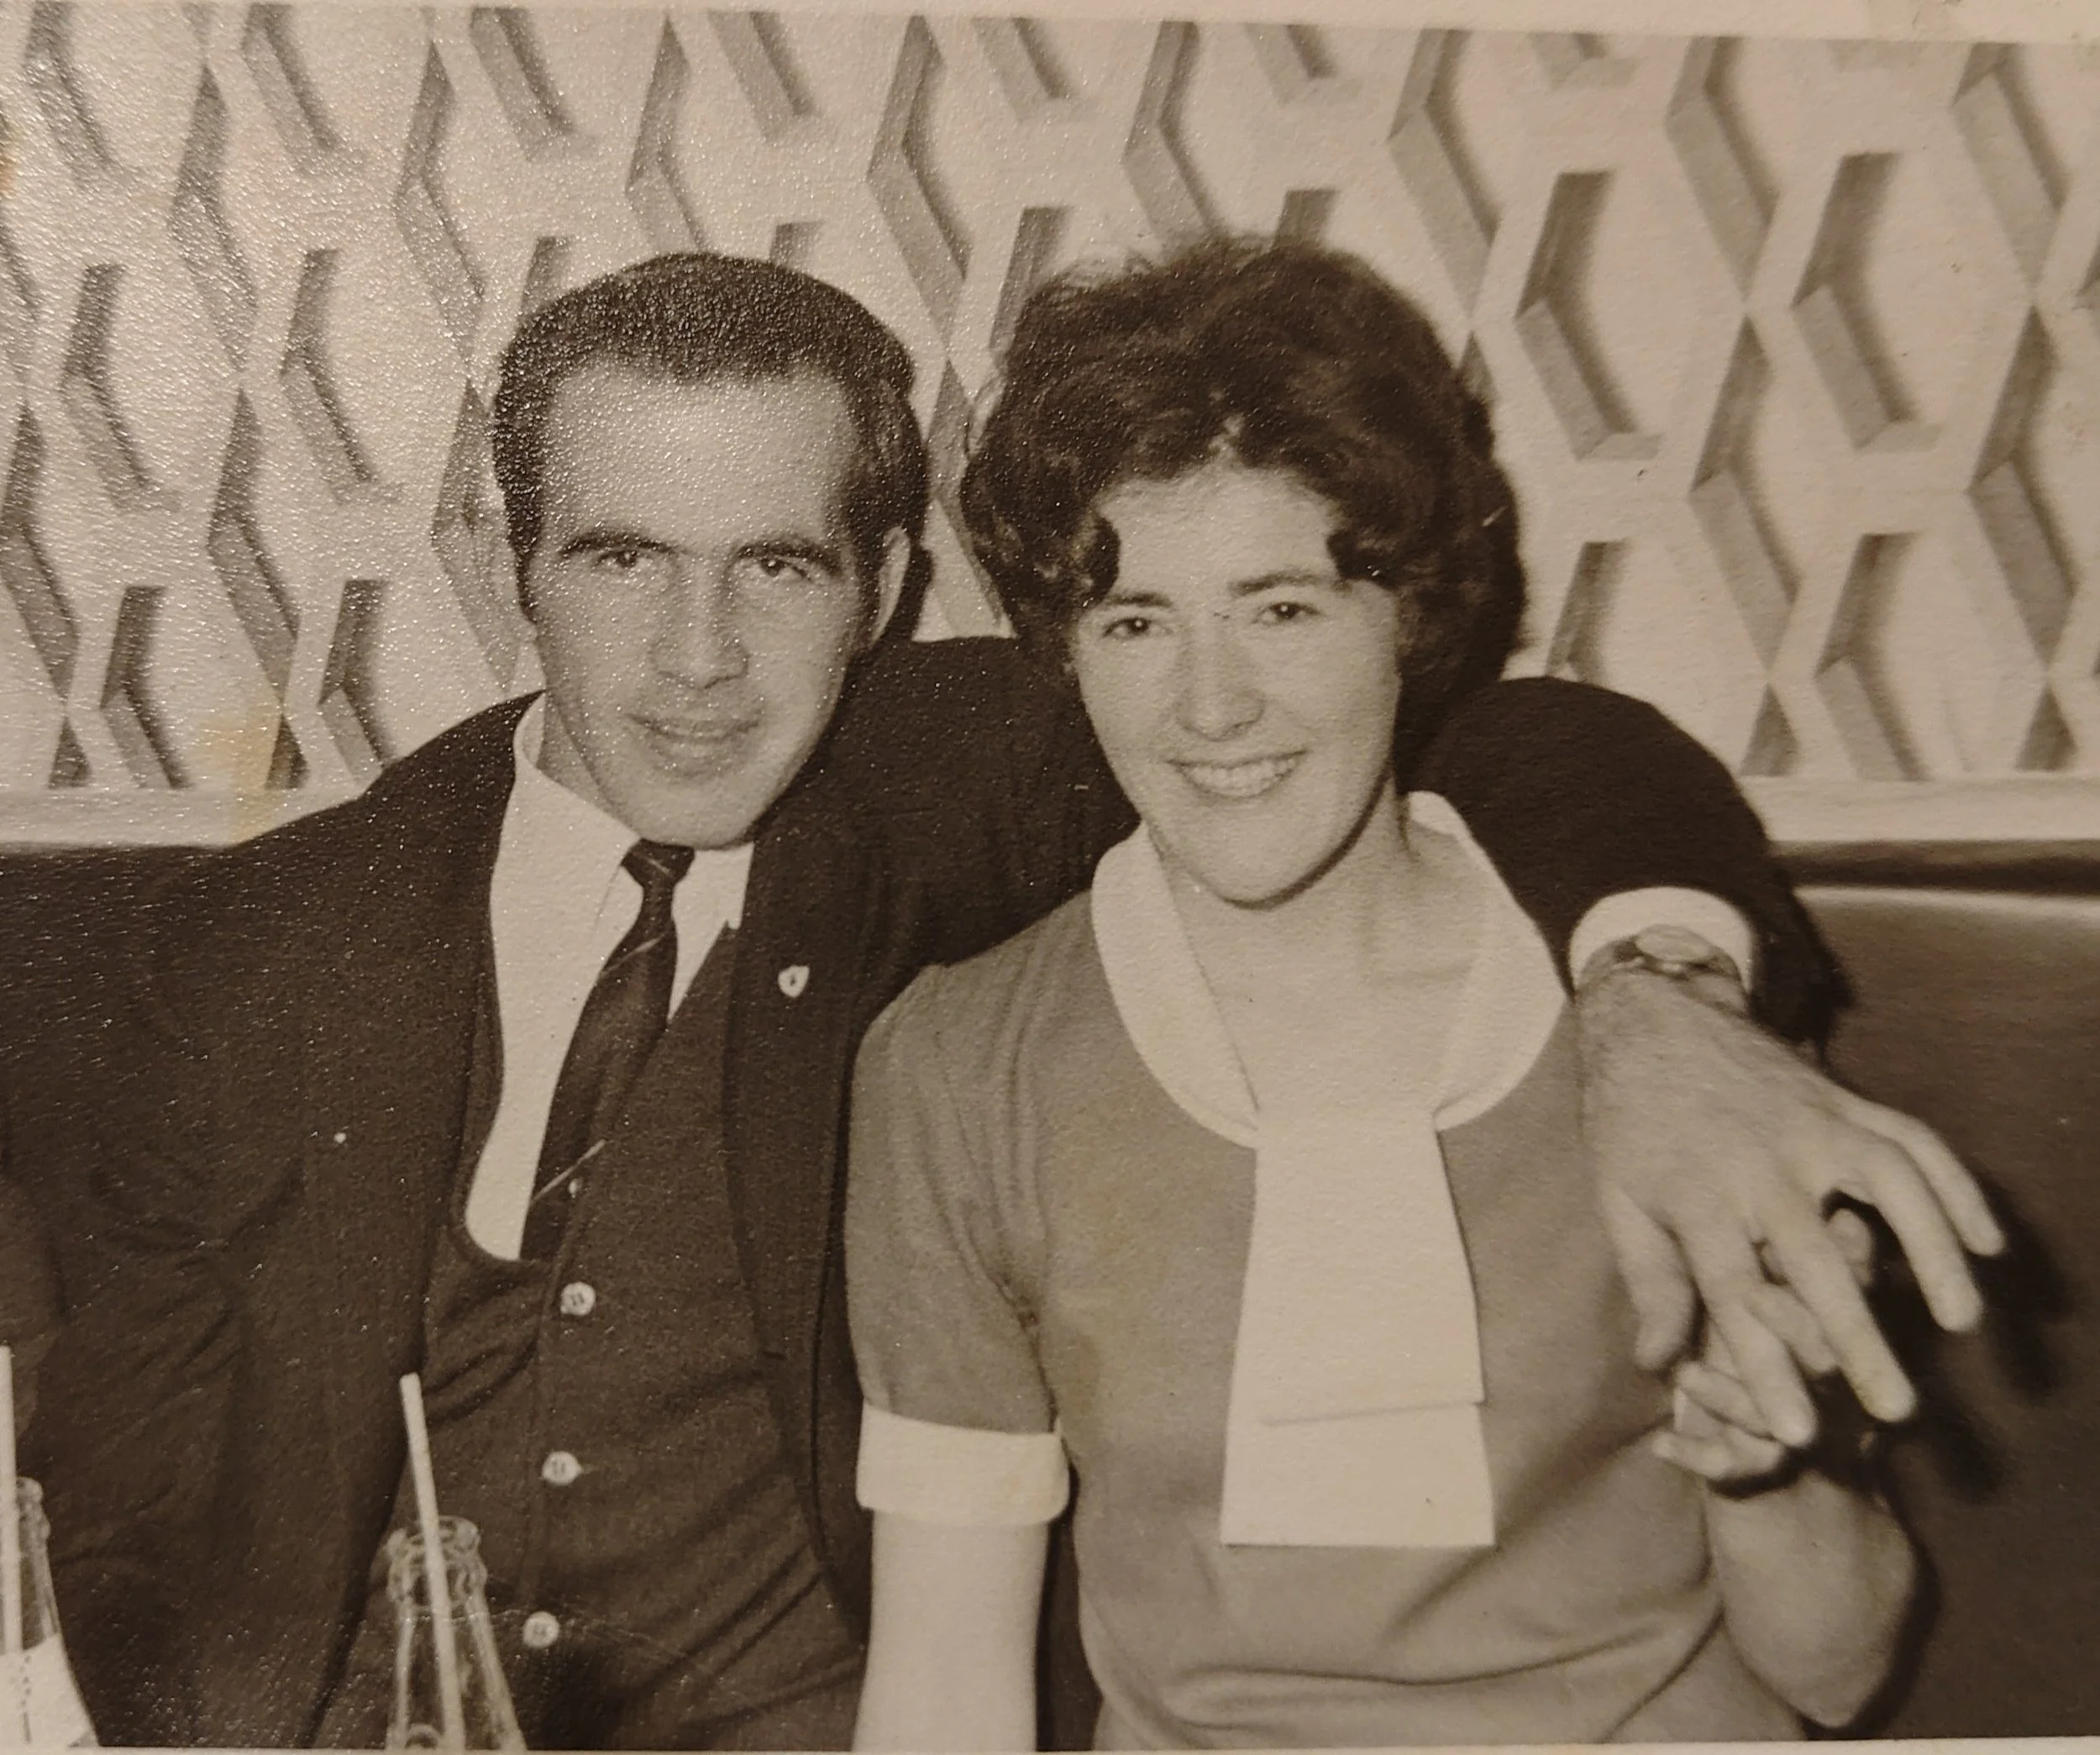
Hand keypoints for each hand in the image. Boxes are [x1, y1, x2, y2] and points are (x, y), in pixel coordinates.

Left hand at [1577, 966, 2002, 1444]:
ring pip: (1887, 1189)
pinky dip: (1955, 1186)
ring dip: (1931, 1255)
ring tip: (1961, 1323)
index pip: (1735, 1298)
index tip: (1795, 1435)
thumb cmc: (1630, 1123)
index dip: (1766, 1369)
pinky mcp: (1844, 1100)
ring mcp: (1811, 1126)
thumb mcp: (1618, 1199)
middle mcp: (1760, 1164)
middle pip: (1817, 1262)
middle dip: (1857, 1339)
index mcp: (1697, 1196)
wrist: (1651, 1019)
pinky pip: (1913, 1140)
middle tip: (1897, 1411)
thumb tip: (1656, 1364)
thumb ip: (1649, 1281)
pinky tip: (1986, 1239)